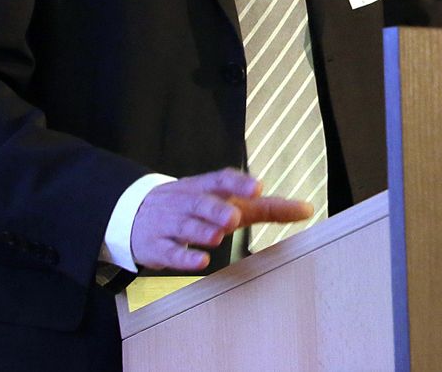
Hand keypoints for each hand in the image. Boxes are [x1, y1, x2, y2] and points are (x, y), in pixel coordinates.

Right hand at [130, 168, 312, 271]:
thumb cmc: (195, 207)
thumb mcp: (226, 201)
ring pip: (184, 226)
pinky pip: (169, 252)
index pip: (220, 180)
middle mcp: (186, 202)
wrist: (134, 214)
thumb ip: (265, 207)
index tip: (257, 188)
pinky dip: (183, 257)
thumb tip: (306, 209)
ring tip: (218, 236)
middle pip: (201, 202)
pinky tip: (200, 262)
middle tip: (234, 217)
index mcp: (204, 187)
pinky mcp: (156, 247)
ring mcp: (169, 224)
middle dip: (217, 209)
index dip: (238, 183)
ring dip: (201, 231)